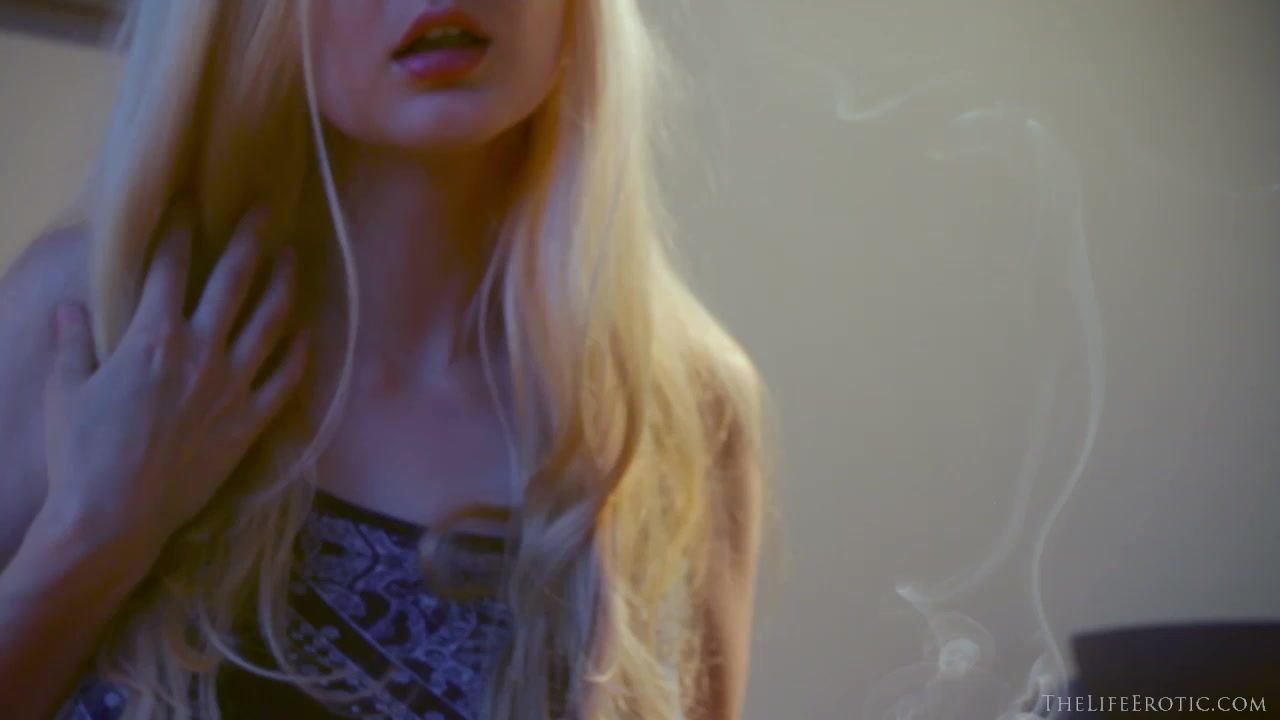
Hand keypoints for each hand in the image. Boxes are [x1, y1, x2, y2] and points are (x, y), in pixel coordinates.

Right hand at [36, 205, 308, 564]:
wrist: (113, 517)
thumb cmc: (80, 454)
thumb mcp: (64, 391)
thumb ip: (72, 344)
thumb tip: (67, 308)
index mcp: (153, 338)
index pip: (170, 267)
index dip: (180, 228)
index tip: (189, 197)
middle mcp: (201, 352)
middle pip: (234, 281)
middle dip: (250, 239)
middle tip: (267, 208)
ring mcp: (232, 387)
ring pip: (269, 323)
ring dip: (284, 286)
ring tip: (294, 258)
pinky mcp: (249, 424)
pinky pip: (284, 382)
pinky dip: (298, 355)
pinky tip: (306, 334)